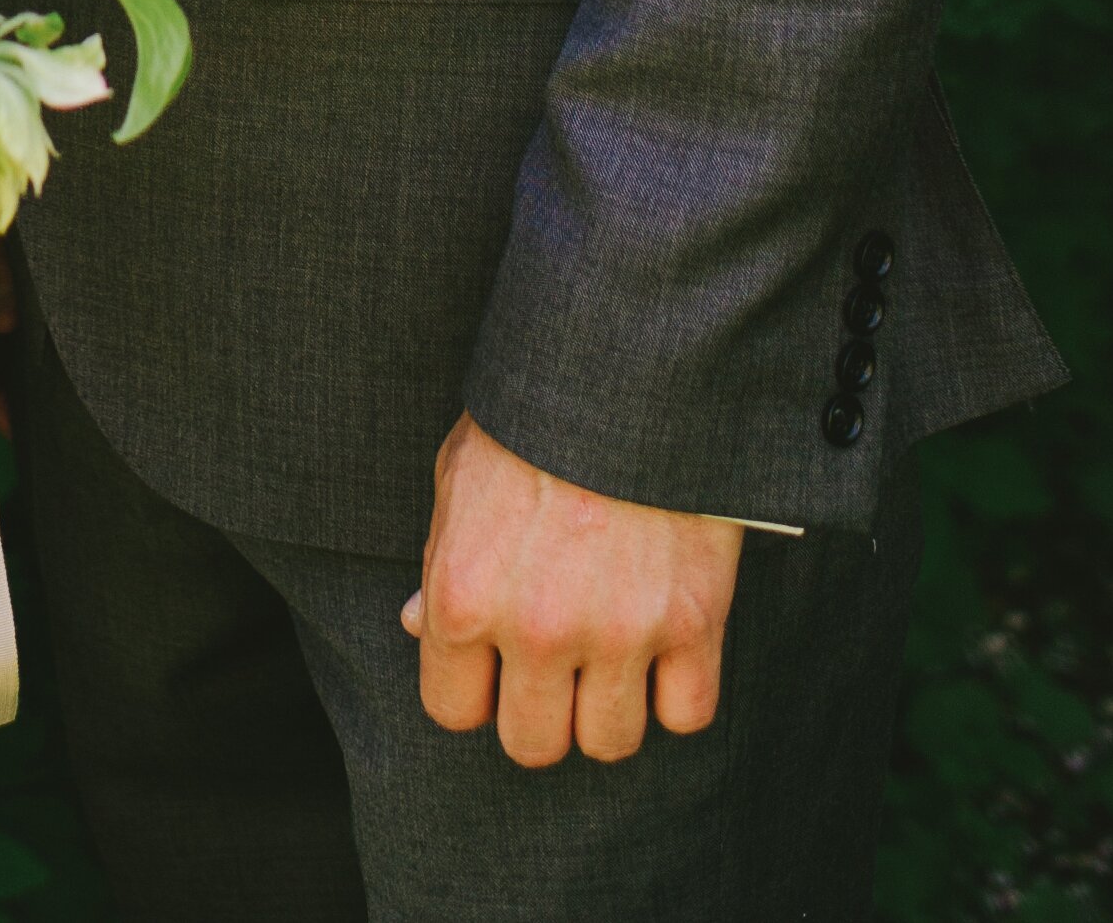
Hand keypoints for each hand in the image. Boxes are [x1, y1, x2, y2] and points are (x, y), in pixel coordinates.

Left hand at [402, 412, 742, 766]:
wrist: (625, 367)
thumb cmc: (530, 418)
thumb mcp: (459, 476)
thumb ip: (440, 562)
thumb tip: (419, 627)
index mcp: (465, 595)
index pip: (453, 712)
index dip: (471, 691)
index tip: (490, 667)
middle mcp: (536, 629)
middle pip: (533, 745)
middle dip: (538, 711)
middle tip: (552, 665)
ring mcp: (618, 632)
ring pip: (610, 743)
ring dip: (607, 706)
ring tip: (608, 654)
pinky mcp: (692, 623)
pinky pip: (687, 715)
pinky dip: (678, 690)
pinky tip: (664, 646)